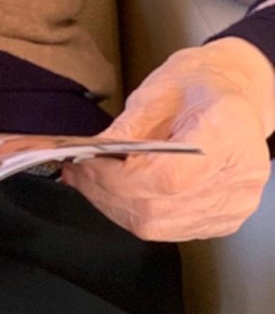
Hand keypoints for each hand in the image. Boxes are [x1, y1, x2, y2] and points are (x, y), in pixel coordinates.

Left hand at [63, 37, 274, 240]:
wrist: (234, 92)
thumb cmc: (198, 84)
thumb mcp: (157, 90)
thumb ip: (127, 126)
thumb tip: (92, 154)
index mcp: (226, 132)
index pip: (168, 177)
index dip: (118, 177)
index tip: (86, 162)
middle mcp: (239, 177)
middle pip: (158, 208)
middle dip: (105, 191)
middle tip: (75, 171)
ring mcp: (234, 204)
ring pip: (158, 225)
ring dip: (113, 205)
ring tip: (86, 180)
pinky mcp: (223, 219)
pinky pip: (169, 229)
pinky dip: (133, 212)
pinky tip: (112, 191)